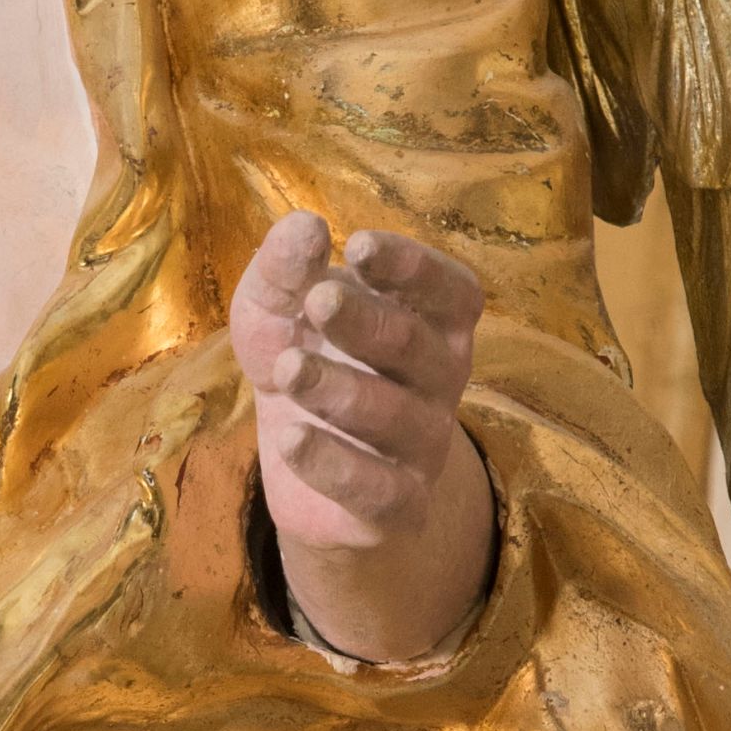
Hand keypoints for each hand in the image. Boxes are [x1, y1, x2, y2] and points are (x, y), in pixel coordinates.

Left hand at [228, 214, 494, 661]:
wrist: (301, 464)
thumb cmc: (305, 358)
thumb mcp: (278, 307)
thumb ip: (286, 267)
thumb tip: (305, 226)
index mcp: (432, 321)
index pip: (452, 291)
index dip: (412, 268)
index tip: (357, 246)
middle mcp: (441, 380)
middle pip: (418, 346)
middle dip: (367, 321)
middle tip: (317, 300)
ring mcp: (424, 445)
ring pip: (396, 417)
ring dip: (340, 389)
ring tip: (288, 368)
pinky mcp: (397, 505)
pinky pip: (377, 488)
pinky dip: (332, 464)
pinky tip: (290, 437)